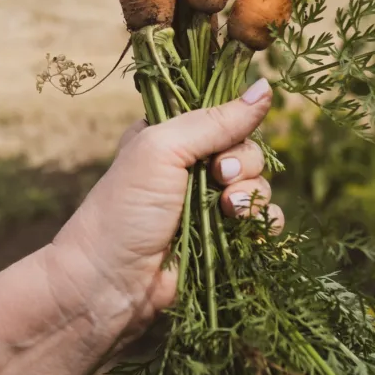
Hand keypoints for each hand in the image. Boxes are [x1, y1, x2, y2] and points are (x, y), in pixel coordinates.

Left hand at [49, 77, 281, 344]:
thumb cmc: (125, 210)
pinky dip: (263, 224)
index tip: (220, 145)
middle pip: (247, 149)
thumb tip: (266, 88)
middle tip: (220, 177)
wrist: (109, 286)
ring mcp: (208, 206)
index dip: (234, 125)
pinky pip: (263, 223)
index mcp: (172, 136)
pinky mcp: (223, 241)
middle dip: (243, 163)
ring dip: (252, 195)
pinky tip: (247, 231)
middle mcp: (192, 167)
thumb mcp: (163, 150)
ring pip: (259, 185)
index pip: (223, 114)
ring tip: (228, 210)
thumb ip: (215, 121)